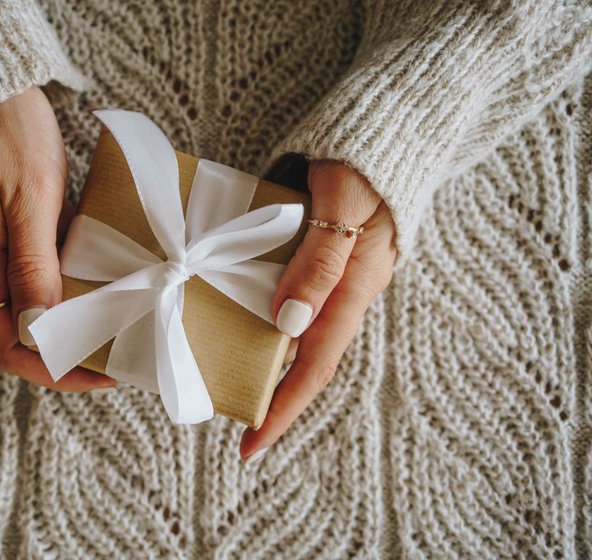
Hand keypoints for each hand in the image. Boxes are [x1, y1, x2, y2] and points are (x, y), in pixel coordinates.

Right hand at [0, 87, 115, 390]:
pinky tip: (105, 291)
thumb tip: (38, 328)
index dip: (51, 369)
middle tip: (116, 358)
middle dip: (65, 357)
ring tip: (118, 333)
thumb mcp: (28, 199)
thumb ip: (32, 263)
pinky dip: (73, 295)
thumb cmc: (8, 135)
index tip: (99, 371)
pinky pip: (44, 280)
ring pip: (35, 312)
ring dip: (71, 329)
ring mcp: (3, 251)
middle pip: (21, 337)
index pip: (7, 346)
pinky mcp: (20, 234)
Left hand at [239, 161, 396, 461]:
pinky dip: (268, 322)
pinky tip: (239, 322)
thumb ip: (320, 262)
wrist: (392, 124)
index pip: (317, 365)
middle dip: (273, 396)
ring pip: (299, 334)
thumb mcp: (343, 205)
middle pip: (307, 359)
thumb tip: (288, 323)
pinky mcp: (322, 257)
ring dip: (268, 362)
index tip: (251, 445)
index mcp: (354, 285)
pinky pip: (294, 301)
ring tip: (228, 380)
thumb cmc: (364, 159)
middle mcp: (345, 290)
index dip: (284, 408)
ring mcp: (335, 275)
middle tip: (231, 419)